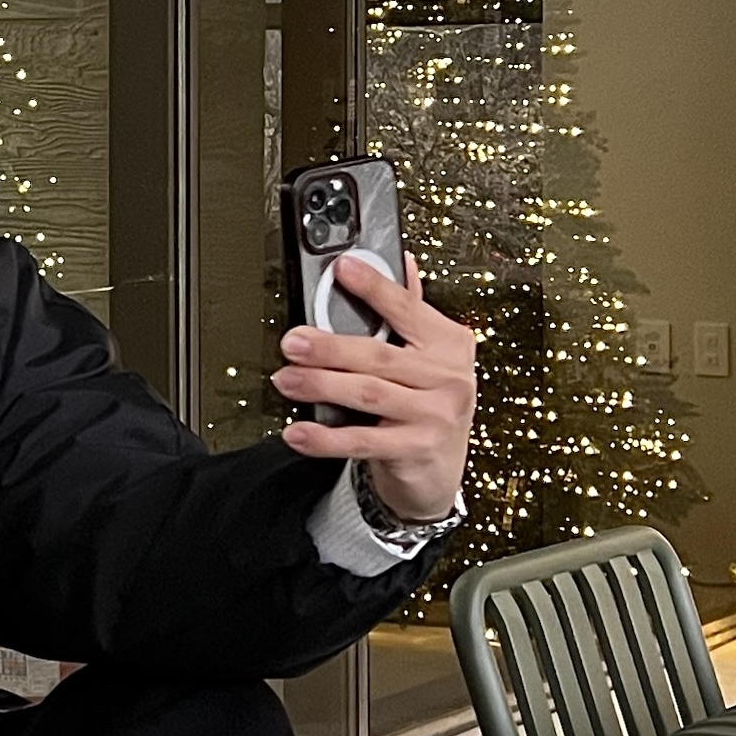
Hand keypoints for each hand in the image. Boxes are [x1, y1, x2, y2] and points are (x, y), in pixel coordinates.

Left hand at [271, 251, 476, 521]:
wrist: (439, 472)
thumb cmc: (427, 408)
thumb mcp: (429, 358)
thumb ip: (412, 313)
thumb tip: (403, 263)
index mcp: (449, 344)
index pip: (407, 309)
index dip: (374, 288)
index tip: (342, 269)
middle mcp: (448, 377)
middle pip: (378, 355)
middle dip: (329, 347)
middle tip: (292, 341)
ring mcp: (434, 415)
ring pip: (367, 393)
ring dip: (321, 385)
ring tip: (286, 380)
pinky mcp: (415, 449)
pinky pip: (361, 441)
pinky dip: (325, 438)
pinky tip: (298, 432)